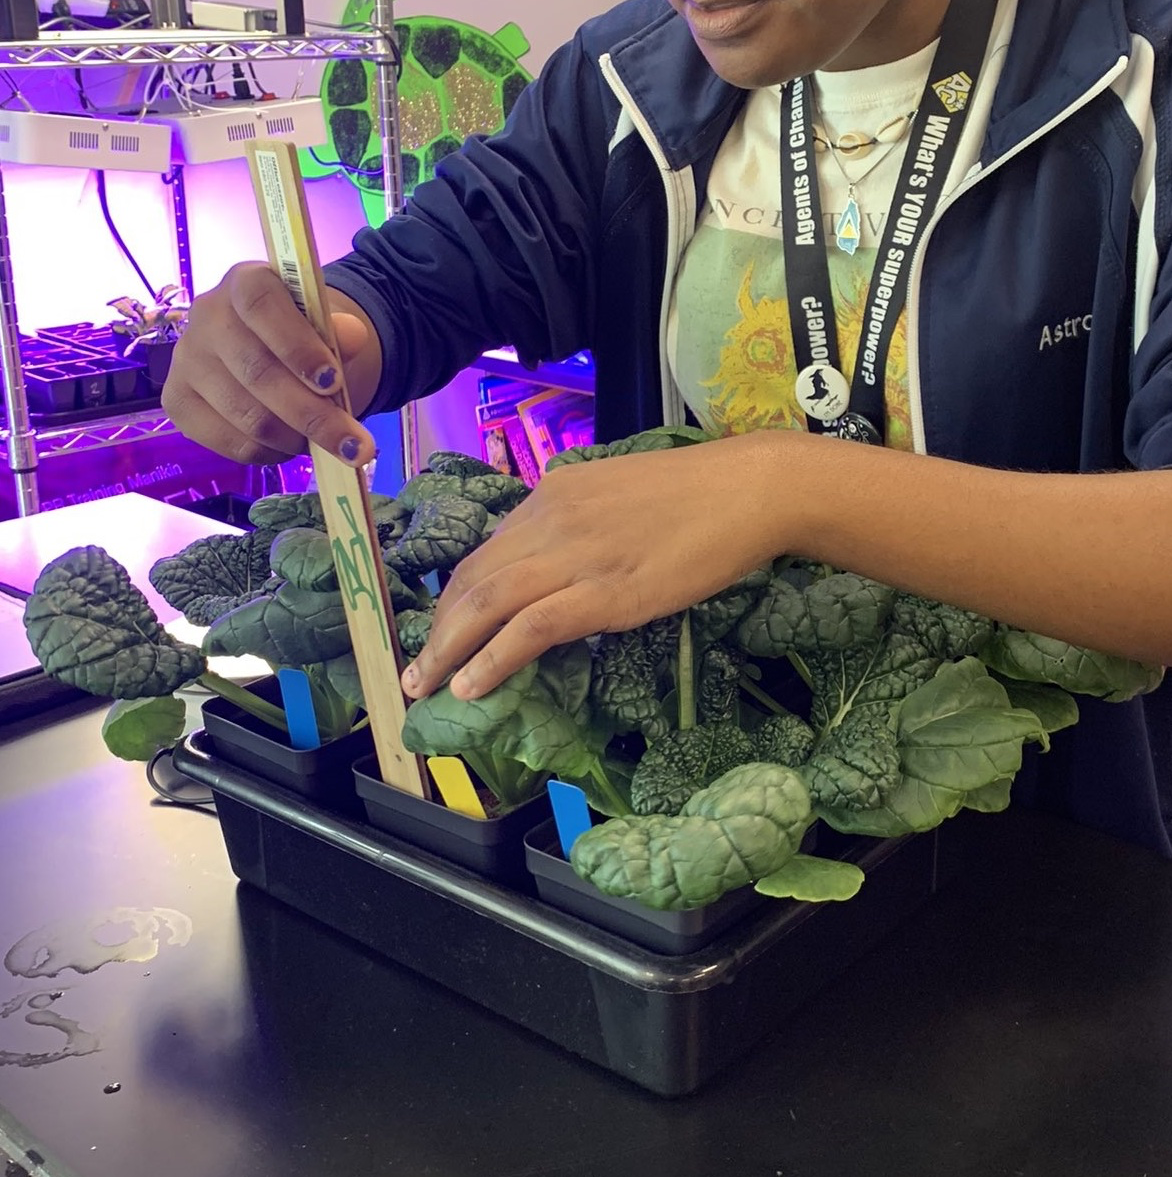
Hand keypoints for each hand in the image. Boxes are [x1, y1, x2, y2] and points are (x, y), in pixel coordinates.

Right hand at [162, 263, 377, 466]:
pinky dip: (269, 453)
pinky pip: (228, 442)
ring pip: (247, 415)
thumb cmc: (310, 338)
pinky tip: (292, 446)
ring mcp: (186, 360)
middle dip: (312, 414)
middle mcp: (205, 316)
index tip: (333, 381)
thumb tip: (353, 337)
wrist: (285, 357)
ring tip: (328, 444)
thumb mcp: (334, 327)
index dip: (297, 346)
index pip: (261, 305)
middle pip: (256, 372)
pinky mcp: (178, 402)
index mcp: (245, 282)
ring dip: (296, 438)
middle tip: (354, 445)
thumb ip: (344, 331)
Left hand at [402, 431, 799, 700]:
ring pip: (486, 604)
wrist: (749, 490)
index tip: (441, 628)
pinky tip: (471, 685)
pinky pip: (528, 629)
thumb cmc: (701, 494)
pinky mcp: (602, 593)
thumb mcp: (621, 495)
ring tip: (426, 686)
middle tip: (416, 669)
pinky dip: (491, 659)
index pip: (486, 551)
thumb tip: (558, 565)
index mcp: (554, 493)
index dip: (455, 596)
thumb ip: (580, 523)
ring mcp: (574, 556)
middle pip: (473, 579)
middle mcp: (550, 519)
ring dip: (447, 651)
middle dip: (437, 628)